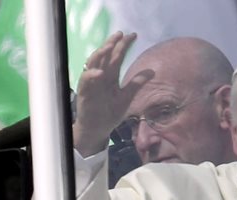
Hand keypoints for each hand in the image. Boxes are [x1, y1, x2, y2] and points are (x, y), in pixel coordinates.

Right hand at [73, 31, 149, 155]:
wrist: (98, 129)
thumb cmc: (110, 113)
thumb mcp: (126, 97)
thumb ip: (137, 83)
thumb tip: (152, 71)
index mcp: (111, 75)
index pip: (117, 56)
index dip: (124, 45)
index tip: (134, 35)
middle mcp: (100, 75)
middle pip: (105, 55)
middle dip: (112, 43)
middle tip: (121, 34)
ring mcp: (91, 82)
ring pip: (93, 62)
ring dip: (101, 53)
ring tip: (110, 45)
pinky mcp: (84, 91)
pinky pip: (86, 80)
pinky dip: (92, 75)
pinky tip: (100, 73)